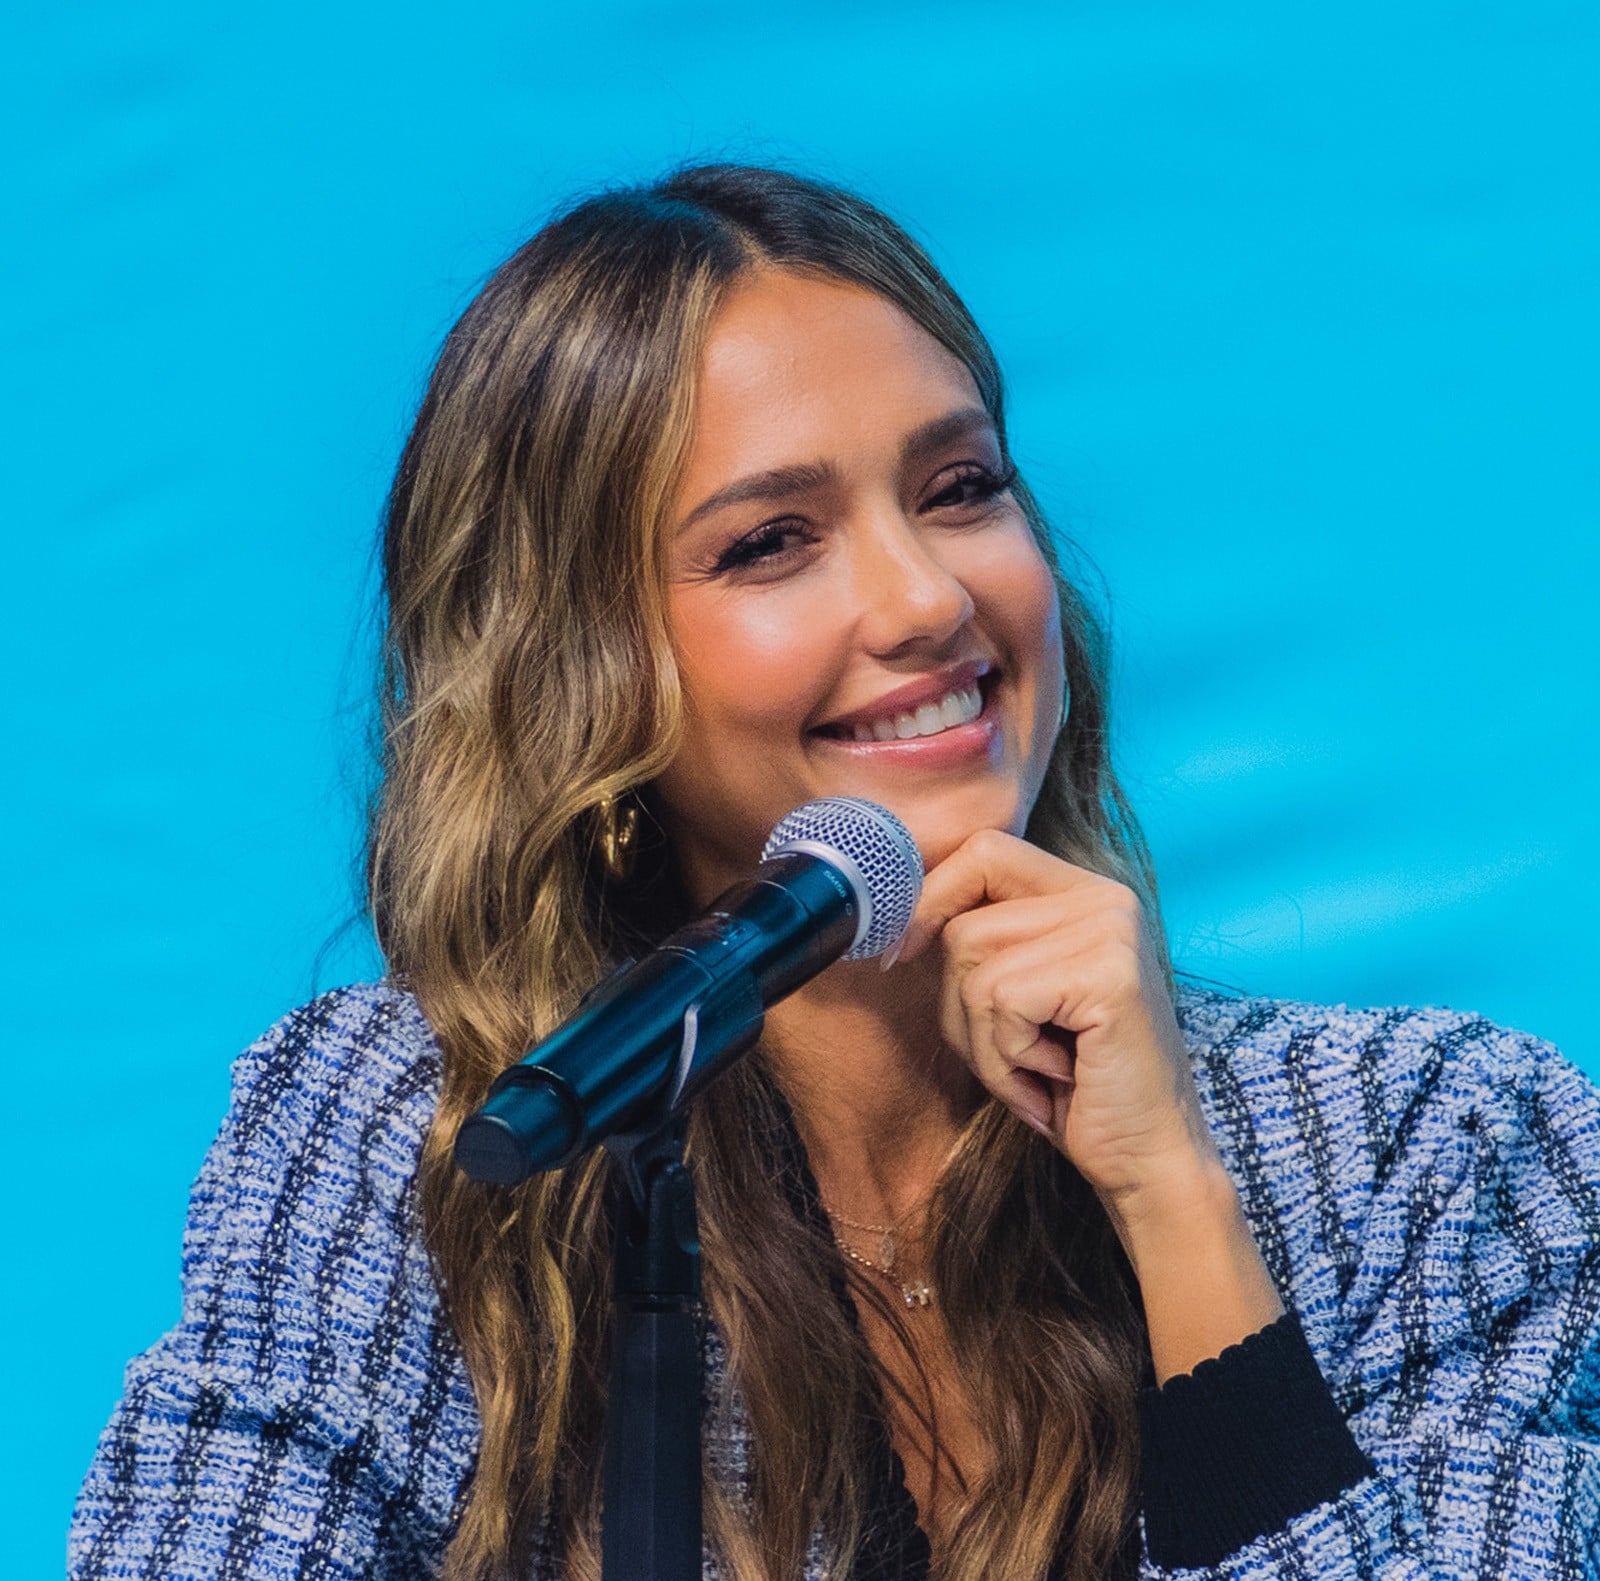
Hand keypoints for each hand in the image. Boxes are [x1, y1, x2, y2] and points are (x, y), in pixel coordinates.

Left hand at [893, 829, 1221, 1216]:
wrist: (1146, 1159)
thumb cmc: (1074, 1085)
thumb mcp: (1017, 998)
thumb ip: (980, 942)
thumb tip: (894, 914)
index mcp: (1084, 892)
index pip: (983, 850)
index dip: (931, 899)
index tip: (903, 955)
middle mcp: (1104, 897)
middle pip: (964, 922)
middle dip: (960, 1006)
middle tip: (1013, 1055)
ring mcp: (1111, 930)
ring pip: (973, 965)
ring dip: (986, 1042)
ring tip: (1037, 1070)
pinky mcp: (1108, 973)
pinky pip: (1000, 1001)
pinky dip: (1007, 1058)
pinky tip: (1057, 1079)